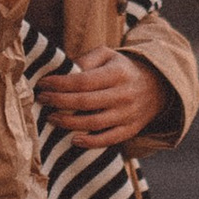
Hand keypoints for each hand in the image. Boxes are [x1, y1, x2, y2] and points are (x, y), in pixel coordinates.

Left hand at [36, 49, 167, 145]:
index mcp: (117, 74)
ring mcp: (128, 114)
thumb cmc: (122, 69)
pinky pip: (108, 139)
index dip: (59, 84)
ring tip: (51, 118)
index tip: (42, 84)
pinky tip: (73, 139)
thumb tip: (63, 71)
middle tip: (42, 100)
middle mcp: (124, 94)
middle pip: (85, 102)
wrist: (156, 87)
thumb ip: (86, 59)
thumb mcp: (108, 55)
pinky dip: (90, 142)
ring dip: (68, 123)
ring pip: (94, 123)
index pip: (82, 81)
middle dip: (59, 102)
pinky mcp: (130, 130)